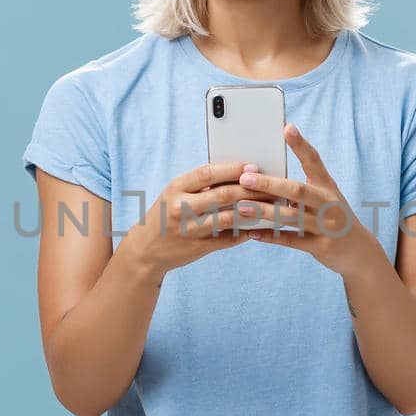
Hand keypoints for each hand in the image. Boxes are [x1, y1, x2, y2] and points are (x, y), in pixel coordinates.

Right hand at [122, 160, 277, 278]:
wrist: (145, 249)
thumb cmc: (166, 214)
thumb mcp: (175, 193)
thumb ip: (200, 185)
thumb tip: (237, 173)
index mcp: (176, 188)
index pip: (207, 173)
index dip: (232, 169)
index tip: (253, 166)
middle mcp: (182, 207)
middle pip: (223, 195)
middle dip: (250, 190)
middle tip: (270, 187)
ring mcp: (190, 229)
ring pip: (228, 218)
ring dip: (253, 212)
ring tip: (270, 207)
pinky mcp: (198, 247)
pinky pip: (227, 239)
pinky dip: (244, 233)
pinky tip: (257, 228)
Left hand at [236, 122, 382, 278]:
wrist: (359, 250)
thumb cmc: (333, 218)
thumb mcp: (325, 197)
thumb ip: (301, 188)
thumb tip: (266, 175)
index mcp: (328, 186)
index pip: (314, 161)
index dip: (301, 145)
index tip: (287, 128)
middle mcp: (329, 203)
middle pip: (297, 190)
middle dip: (269, 184)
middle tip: (244, 178)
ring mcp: (327, 226)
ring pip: (292, 216)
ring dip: (265, 211)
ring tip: (241, 207)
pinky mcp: (322, 246)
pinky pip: (293, 241)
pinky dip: (272, 237)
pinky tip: (253, 233)